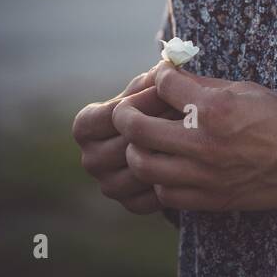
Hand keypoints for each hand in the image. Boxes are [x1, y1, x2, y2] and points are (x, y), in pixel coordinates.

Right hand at [72, 65, 180, 214]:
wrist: (165, 136)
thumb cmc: (154, 103)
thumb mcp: (149, 87)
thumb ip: (153, 80)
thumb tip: (166, 72)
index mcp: (85, 127)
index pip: (109, 116)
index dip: (140, 103)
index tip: (166, 92)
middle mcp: (90, 158)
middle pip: (125, 144)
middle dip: (157, 127)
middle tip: (186, 114)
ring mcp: (108, 185)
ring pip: (140, 171)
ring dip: (168, 152)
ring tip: (191, 134)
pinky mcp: (130, 204)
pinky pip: (151, 196)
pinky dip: (172, 178)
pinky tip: (189, 161)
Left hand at [110, 63, 276, 213]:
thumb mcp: (245, 89)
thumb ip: (205, 84)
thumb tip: (172, 75)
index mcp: (214, 107)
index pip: (162, 84)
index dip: (159, 75)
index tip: (162, 77)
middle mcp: (204, 142)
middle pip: (137, 128)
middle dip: (127, 114)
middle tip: (128, 110)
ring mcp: (205, 175)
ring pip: (143, 165)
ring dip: (138, 149)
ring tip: (144, 142)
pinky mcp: (211, 200)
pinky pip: (165, 194)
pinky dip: (159, 179)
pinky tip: (168, 168)